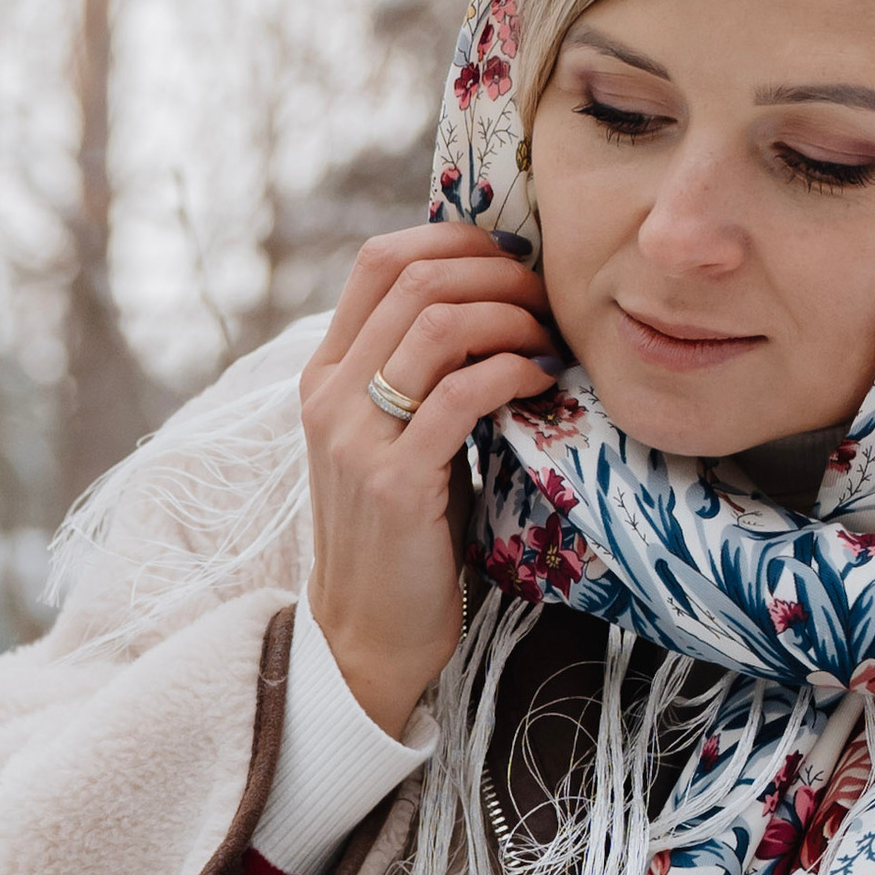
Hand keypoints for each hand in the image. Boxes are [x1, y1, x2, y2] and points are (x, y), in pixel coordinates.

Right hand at [299, 222, 559, 735]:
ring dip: (512, 318)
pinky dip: (513, 372)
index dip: (455, 240)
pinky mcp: (395, 483)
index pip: (379, 260)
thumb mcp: (399, 437)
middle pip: (416, 278)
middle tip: (547, 302)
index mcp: (325, 375)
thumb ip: (423, 373)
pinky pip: (463, 393)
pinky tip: (540, 384)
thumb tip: (497, 304)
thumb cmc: (404, 533)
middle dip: (498, 274)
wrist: (370, 634)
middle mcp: (330, 395)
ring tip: (548, 342)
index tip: (513, 263)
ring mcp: (356, 438)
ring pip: (439, 323)